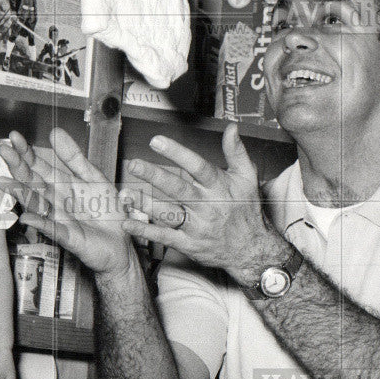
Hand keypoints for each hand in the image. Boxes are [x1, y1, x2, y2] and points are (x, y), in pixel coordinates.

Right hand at [0, 129, 137, 277]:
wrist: (122, 242)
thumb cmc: (107, 213)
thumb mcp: (93, 177)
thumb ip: (74, 158)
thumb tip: (55, 132)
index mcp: (61, 185)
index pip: (38, 167)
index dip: (26, 153)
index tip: (14, 137)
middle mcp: (55, 201)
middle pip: (32, 183)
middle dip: (18, 167)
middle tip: (3, 151)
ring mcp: (59, 220)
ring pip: (37, 205)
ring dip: (21, 194)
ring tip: (4, 182)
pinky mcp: (69, 238)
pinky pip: (53, 230)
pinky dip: (41, 224)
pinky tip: (28, 217)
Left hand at [121, 123, 289, 283]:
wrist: (254, 250)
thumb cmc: (248, 210)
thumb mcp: (247, 178)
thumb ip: (236, 152)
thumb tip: (231, 127)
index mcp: (219, 186)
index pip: (196, 166)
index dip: (176, 153)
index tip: (156, 141)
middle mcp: (206, 206)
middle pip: (178, 188)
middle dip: (154, 176)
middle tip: (134, 164)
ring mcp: (197, 226)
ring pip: (168, 213)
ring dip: (145, 204)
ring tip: (125, 194)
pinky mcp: (189, 244)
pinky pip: (165, 237)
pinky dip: (146, 231)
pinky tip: (128, 224)